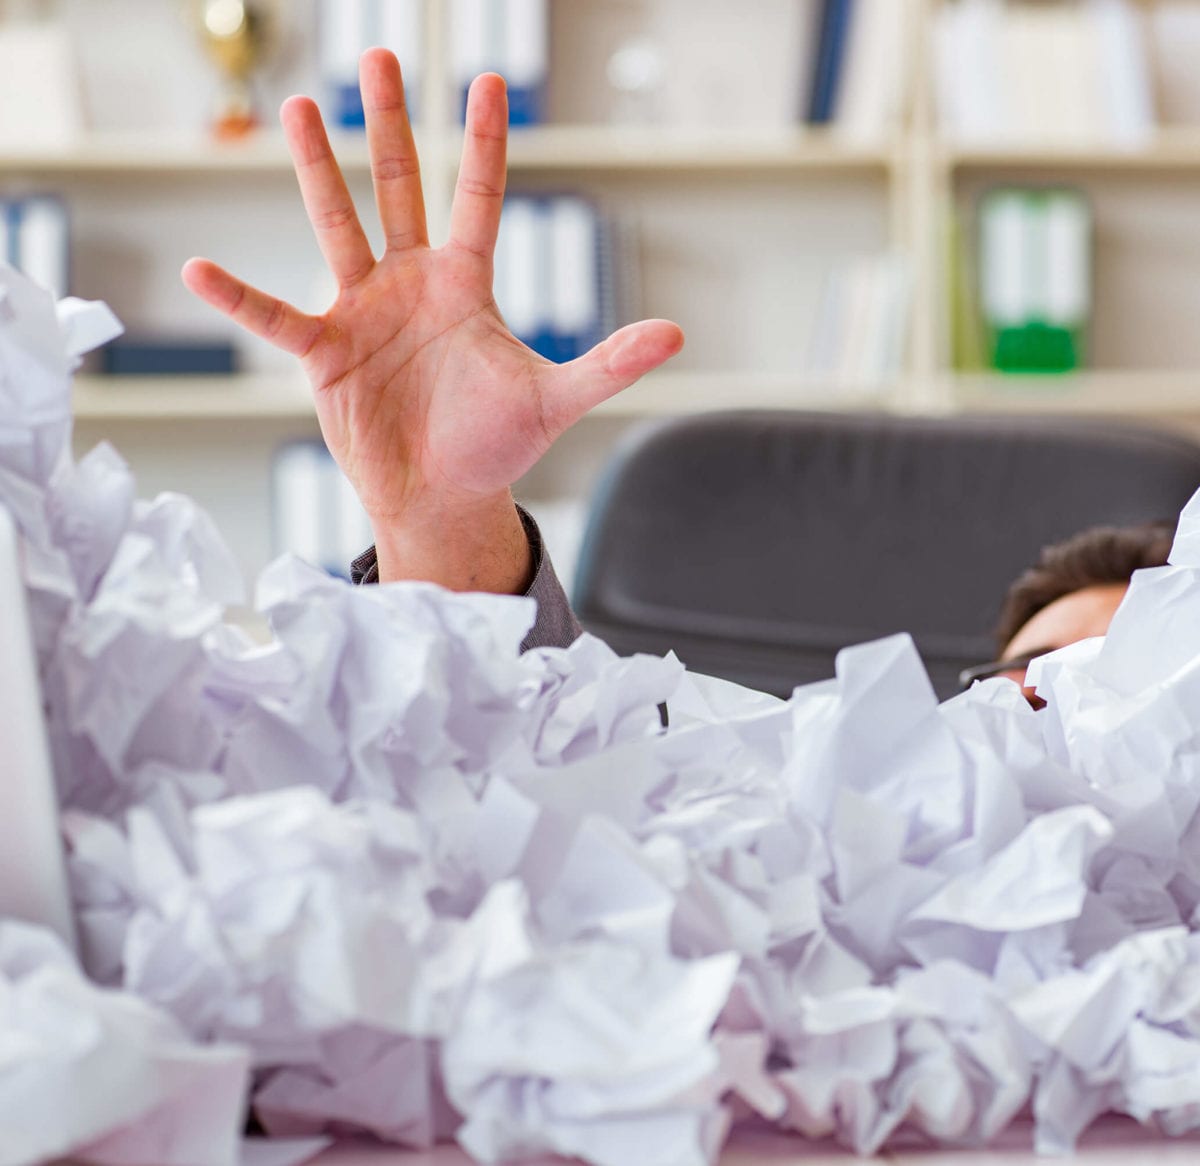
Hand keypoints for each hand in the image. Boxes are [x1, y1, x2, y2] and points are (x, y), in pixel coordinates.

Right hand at [183, 49, 683, 592]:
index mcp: (465, 284)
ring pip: (337, 227)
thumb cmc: (496, 443)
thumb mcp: (557, 397)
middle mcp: (411, 284)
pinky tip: (202, 269)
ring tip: (295, 109)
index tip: (488, 80)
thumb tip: (679, 334)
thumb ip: (610, 362)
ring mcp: (363, 312)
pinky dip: (241, 299)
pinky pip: (277, 318)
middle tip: (380, 56)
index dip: (482, 142)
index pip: (476, 197)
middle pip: (398, 189)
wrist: (445, 494)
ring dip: (316, 171)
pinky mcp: (326, 354)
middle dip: (388, 124)